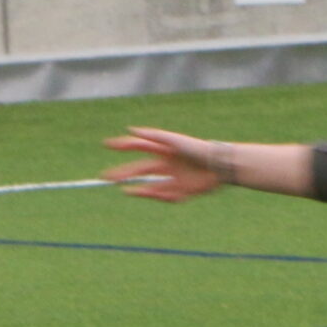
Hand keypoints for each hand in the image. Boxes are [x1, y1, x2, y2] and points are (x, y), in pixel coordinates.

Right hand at [102, 127, 226, 202]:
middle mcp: (167, 164)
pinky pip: (164, 195)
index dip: (123, 145)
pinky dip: (153, 195)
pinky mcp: (182, 191)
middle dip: (123, 172)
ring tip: (122, 190)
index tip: (106, 144)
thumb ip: (153, 136)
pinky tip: (142, 195)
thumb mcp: (174, 140)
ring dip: (136, 187)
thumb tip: (130, 130)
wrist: (220, 166)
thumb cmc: (198, 149)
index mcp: (165, 150)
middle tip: (105, 176)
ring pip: (150, 184)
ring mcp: (173, 178)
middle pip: (140, 169)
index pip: (139, 146)